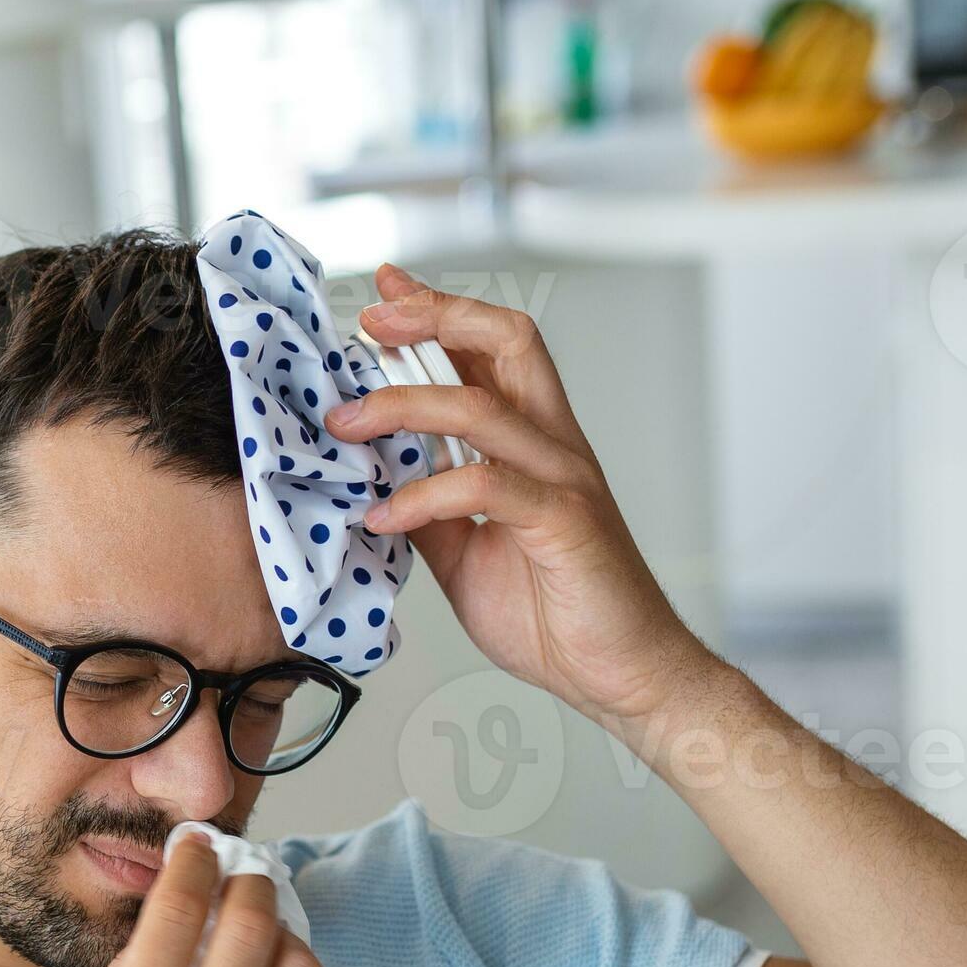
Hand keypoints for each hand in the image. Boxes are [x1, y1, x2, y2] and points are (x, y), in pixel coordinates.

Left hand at [326, 265, 717, 727]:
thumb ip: (428, 508)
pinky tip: (383, 518)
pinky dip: (422, 496)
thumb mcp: (466, 553)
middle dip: (436, 314)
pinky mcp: (565, 521)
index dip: (437, 310)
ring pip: (484, 406)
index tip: (381, 291)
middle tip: (370, 319)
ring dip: (403, 405)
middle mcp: (553, 444)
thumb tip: (372, 481)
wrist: (621, 675)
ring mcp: (563, 478)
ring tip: (345, 424)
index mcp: (534, 442)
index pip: (490, 349)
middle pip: (508, 338)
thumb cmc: (556, 612)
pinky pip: (484, 487)